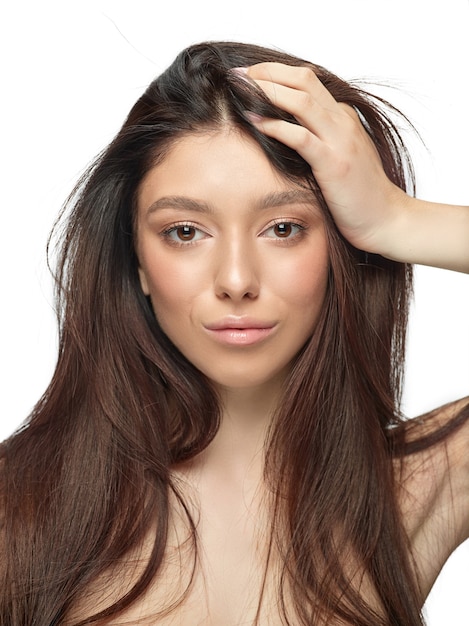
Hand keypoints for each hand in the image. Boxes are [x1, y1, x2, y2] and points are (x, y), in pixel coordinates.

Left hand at [243, 62, 406, 253]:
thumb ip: (321, 140)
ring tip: (241, 89)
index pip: (308, 81)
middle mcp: (343, 122)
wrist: (386, 219)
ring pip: (302, 101)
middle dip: (268, 73)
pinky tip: (254, 121)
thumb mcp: (342, 158)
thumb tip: (289, 134)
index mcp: (344, 118)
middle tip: (238, 74)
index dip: (277, 73)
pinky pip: (301, 137)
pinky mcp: (334, 164)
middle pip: (304, 80)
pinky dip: (275, 125)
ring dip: (269, 91)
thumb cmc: (361, 194)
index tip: (249, 75)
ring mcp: (340, 141)